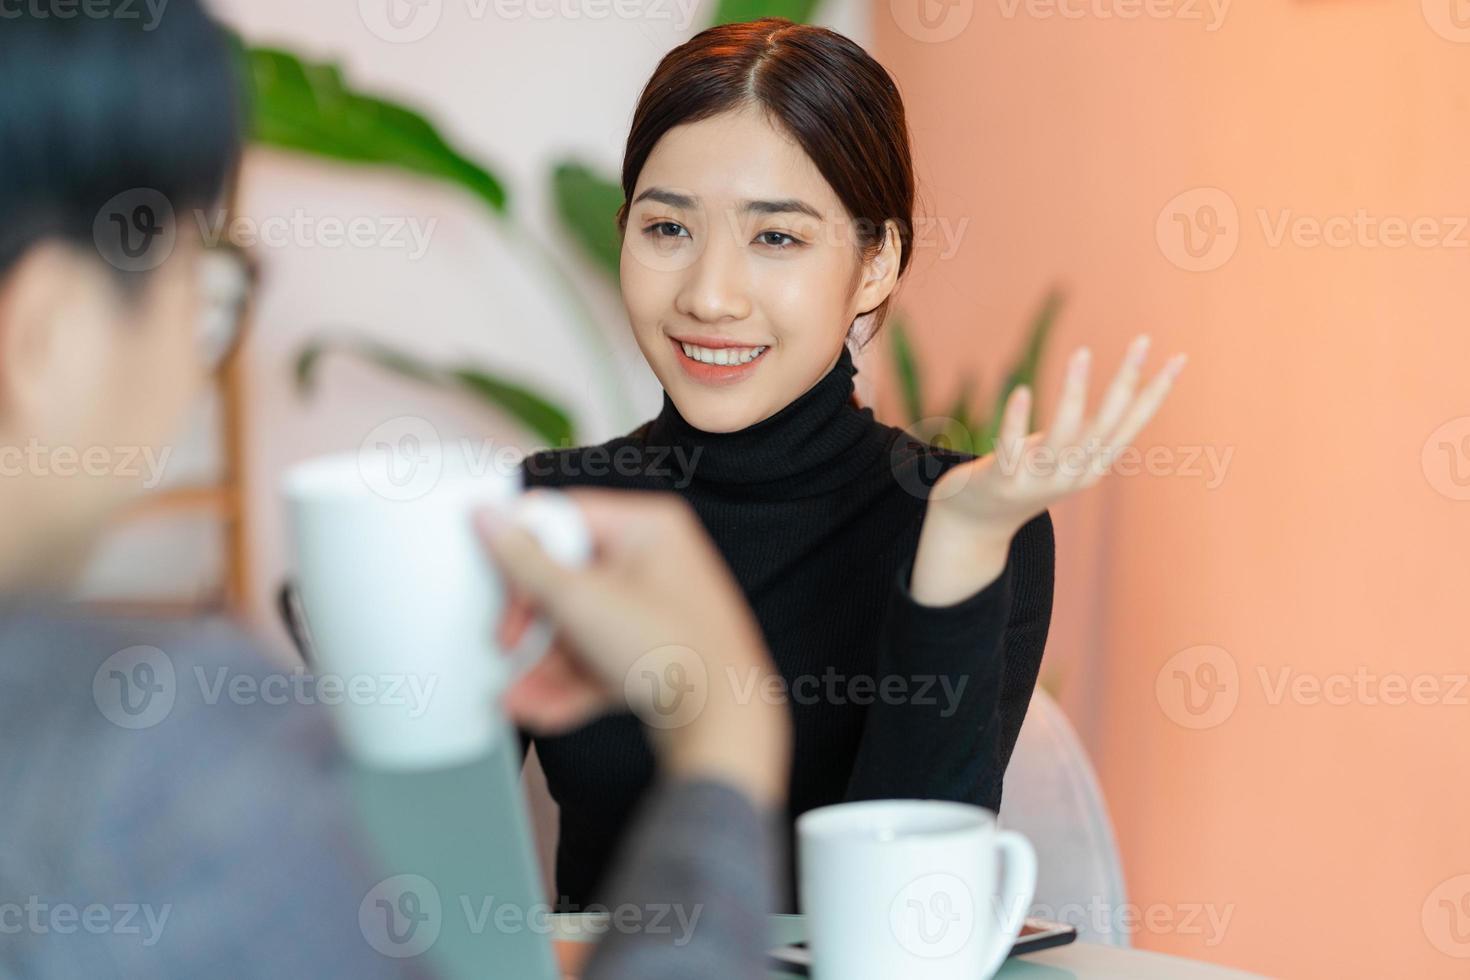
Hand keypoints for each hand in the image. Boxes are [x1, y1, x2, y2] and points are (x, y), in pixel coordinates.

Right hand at [476, 488, 790, 805]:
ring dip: (542, 663)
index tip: (494, 581)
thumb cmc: (670, 649)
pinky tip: (537, 708)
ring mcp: (658, 611)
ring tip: (515, 697)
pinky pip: (603, 659)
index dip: (522, 549)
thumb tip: (488, 516)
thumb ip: (524, 560)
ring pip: (582, 626)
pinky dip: (570, 682)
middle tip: (508, 642)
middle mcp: (656, 562)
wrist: (723, 725)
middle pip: (569, 576)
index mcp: (647, 526)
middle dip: (530, 620)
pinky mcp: (657, 655)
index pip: (565, 516)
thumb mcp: (579, 600)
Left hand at [911, 335, 1185, 603]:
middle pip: (1106, 424)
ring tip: (1081, 352)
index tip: (1180, 357)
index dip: (1156, 393)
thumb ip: (1093, 429)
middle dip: (1126, 380)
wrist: (979, 522)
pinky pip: (1012, 447)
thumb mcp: (1067, 453)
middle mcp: (1073, 473)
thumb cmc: (1027, 474)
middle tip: (1143, 340)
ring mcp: (1038, 479)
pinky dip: (1017, 419)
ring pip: (1063, 435)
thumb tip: (1127, 389)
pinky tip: (1022, 389)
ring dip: (1073, 392)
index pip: (1132, 425)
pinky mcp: (1003, 481)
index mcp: (1093, 464)